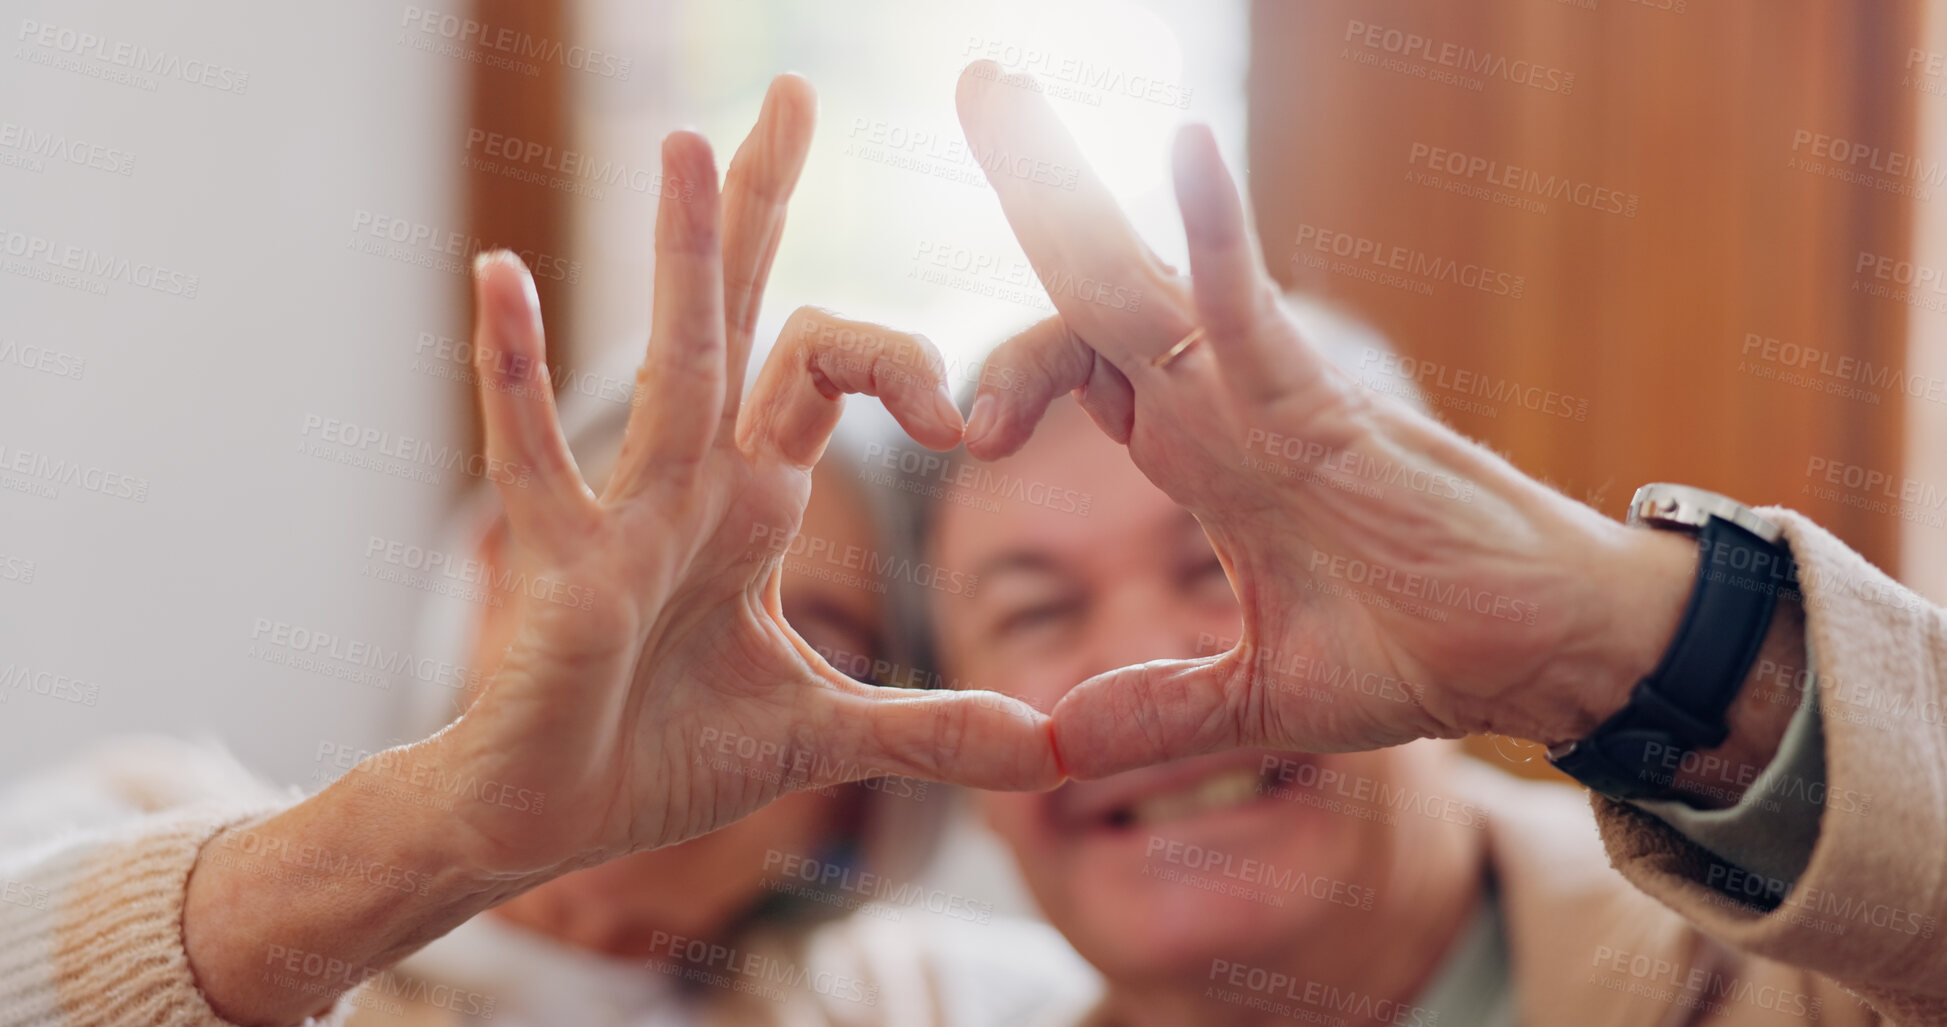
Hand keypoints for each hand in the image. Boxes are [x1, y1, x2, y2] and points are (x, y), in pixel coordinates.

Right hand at [185, 75, 1055, 1026]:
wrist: (552, 821)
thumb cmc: (663, 755)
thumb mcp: (822, 735)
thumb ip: (932, 733)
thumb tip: (1050, 749)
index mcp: (750, 498)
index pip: (828, 370)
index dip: (904, 364)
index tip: (962, 419)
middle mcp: (690, 479)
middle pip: (740, 315)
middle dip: (764, 205)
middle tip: (795, 90)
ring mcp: (623, 512)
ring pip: (667, 363)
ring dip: (682, 257)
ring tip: (687, 142)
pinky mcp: (559, 567)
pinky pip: (534, 456)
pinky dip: (514, 372)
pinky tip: (500, 276)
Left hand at [950, 61, 1705, 776]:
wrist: (1541, 658)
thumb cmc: (1424, 652)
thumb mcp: (1259, 697)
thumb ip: (1157, 713)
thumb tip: (1051, 753)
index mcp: (1203, 452)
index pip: (1083, 365)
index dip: (1011, 370)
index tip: (962, 432)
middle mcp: (1224, 401)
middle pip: (1097, 280)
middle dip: (1033, 188)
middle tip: (973, 82)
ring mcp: (1270, 393)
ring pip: (1143, 273)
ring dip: (1070, 183)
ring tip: (999, 87)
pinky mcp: (1330, 409)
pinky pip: (1255, 312)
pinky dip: (1218, 237)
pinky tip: (1183, 152)